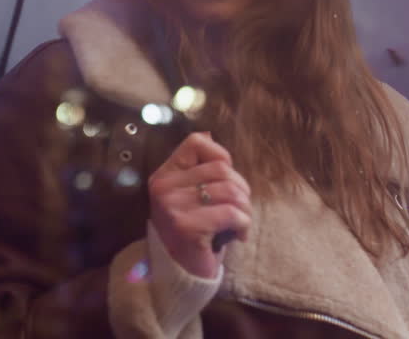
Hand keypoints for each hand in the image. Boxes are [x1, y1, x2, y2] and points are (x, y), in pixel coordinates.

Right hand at [147, 131, 251, 277]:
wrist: (181, 274)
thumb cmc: (194, 232)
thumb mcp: (193, 196)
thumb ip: (200, 169)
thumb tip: (209, 135)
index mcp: (164, 175)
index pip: (195, 143)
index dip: (220, 155)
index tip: (227, 180)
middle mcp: (163, 187)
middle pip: (221, 169)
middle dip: (241, 189)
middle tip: (241, 209)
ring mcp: (172, 206)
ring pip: (230, 191)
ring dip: (245, 209)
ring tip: (241, 223)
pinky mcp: (186, 227)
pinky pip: (231, 213)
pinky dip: (244, 224)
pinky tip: (239, 236)